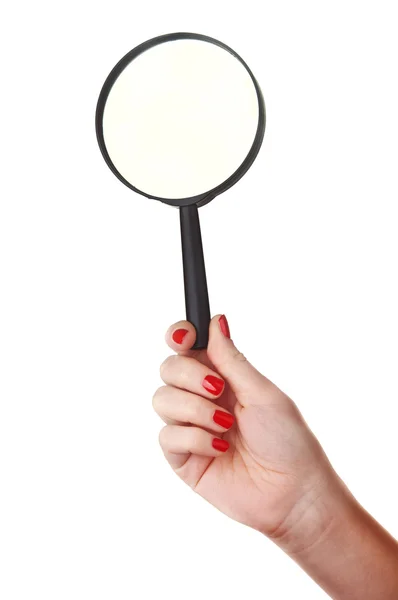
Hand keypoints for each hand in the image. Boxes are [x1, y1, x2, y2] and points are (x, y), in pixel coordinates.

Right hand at [152, 314, 338, 543]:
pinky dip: (195, 438)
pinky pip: (167, 435)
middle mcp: (202, 397)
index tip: (186, 335)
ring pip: (162, 398)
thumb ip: (231, 359)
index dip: (180, 335)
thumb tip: (216, 319)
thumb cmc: (288, 440)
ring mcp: (190, 426)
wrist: (292, 493)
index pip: (187, 346)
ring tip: (225, 426)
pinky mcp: (183, 457)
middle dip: (189, 375)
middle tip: (219, 390)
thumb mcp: (262, 392)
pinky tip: (220, 449)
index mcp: (222, 376)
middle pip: (169, 367)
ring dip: (195, 409)